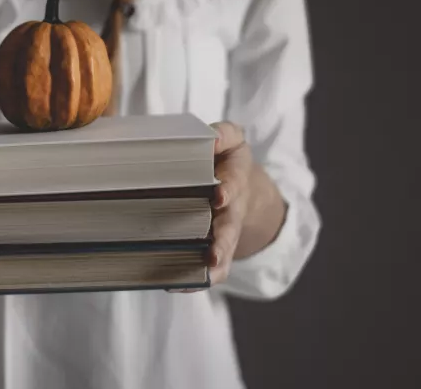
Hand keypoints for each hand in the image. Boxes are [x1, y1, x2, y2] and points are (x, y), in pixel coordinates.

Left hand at [170, 121, 285, 291]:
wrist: (242, 188)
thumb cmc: (225, 160)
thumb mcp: (231, 140)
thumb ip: (223, 134)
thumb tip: (210, 139)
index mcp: (235, 177)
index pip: (235, 181)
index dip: (229, 188)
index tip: (220, 195)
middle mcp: (233, 208)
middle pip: (231, 225)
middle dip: (223, 237)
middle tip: (214, 250)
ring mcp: (225, 231)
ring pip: (223, 250)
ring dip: (216, 260)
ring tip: (206, 270)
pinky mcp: (217, 249)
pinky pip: (213, 269)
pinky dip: (199, 280)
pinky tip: (178, 285)